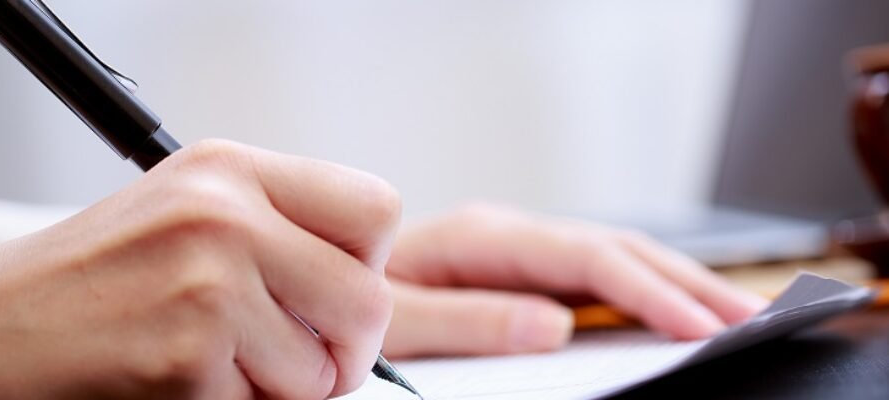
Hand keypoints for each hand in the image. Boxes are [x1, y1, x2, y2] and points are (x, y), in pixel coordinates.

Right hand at [0, 140, 400, 398]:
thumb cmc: (89, 278)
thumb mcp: (187, 212)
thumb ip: (278, 229)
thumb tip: (364, 281)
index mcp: (231, 170)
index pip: (376, 207)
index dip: (368, 263)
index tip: (334, 292)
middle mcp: (225, 216)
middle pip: (368, 299)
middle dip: (346, 348)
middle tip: (307, 360)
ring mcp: (206, 285)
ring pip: (325, 370)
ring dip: (285, 388)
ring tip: (219, 364)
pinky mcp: (186, 358)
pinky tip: (179, 381)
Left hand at [382, 204, 766, 357]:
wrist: (332, 280)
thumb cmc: (359, 301)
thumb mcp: (399, 322)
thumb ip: (472, 320)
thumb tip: (556, 326)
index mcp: (484, 238)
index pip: (586, 258)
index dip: (649, 292)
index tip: (700, 328)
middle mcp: (511, 235)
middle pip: (616, 249)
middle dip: (687, 282)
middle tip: (752, 318)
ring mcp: (522, 251)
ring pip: (616, 257)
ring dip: (678, 283)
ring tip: (736, 312)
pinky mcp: (525, 272)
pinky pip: (595, 277)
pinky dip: (644, 291)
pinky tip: (676, 309)